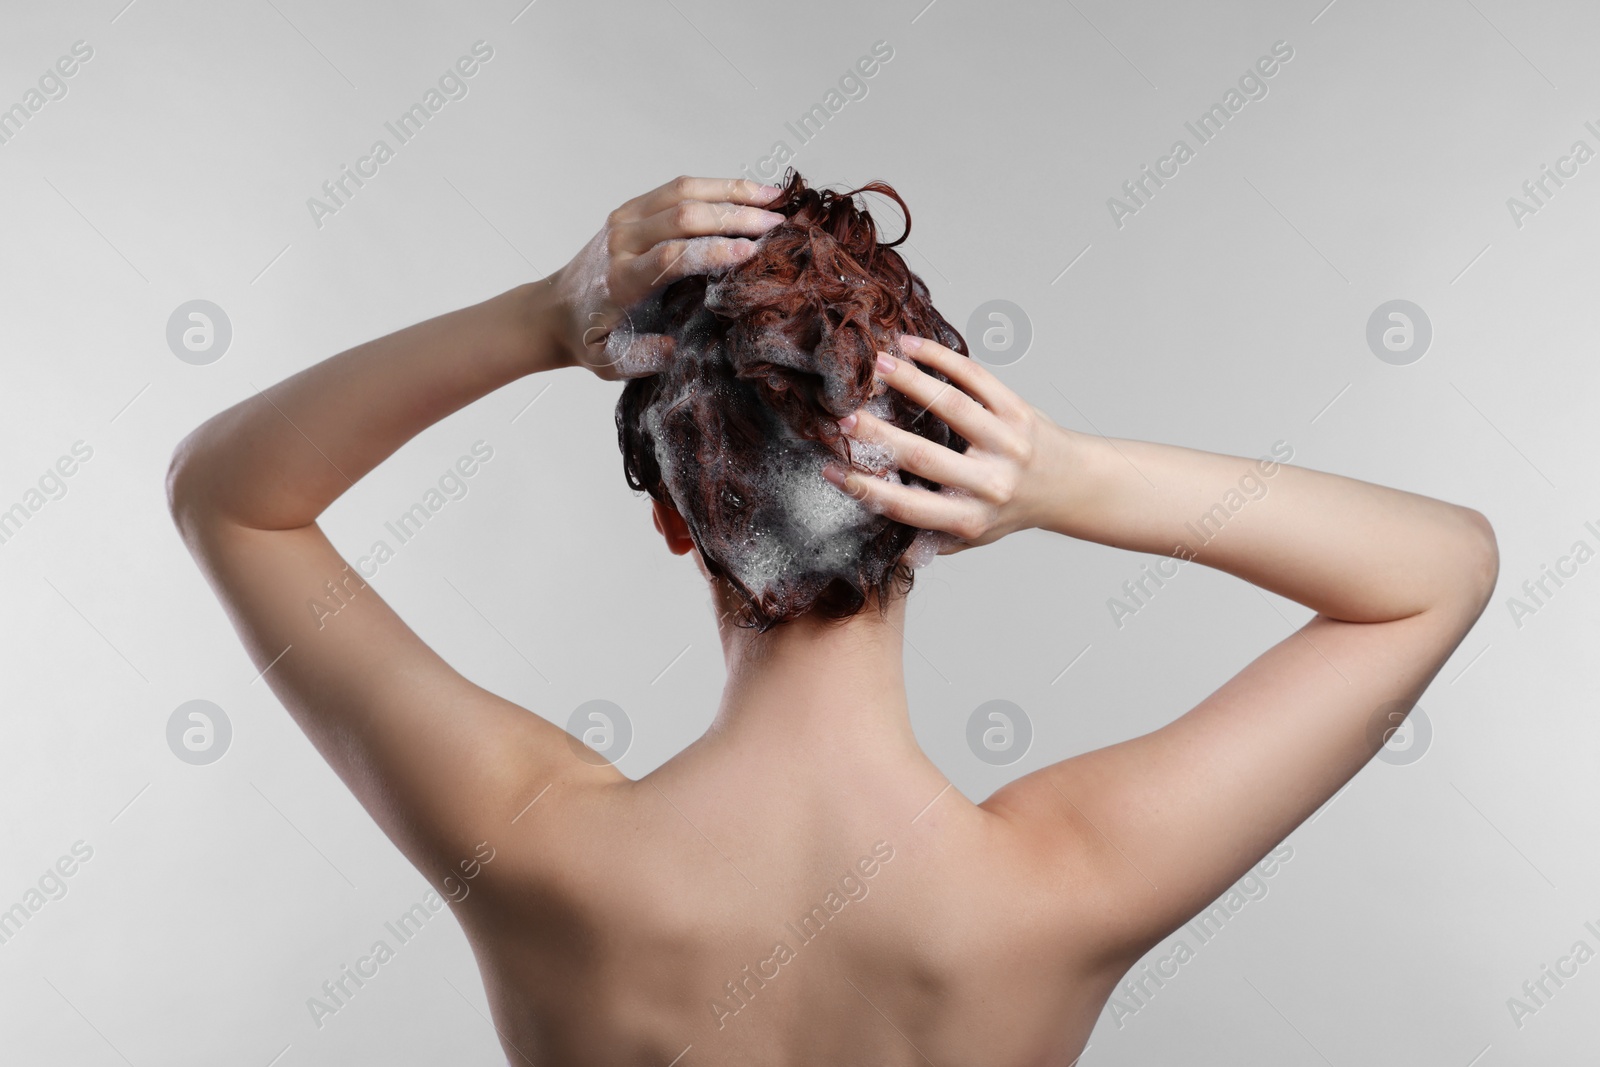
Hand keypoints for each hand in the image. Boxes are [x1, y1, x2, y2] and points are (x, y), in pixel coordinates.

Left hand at [546, 175, 786, 379]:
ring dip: (731, 192)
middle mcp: (622, 242)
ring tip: (773, 198)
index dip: (713, 251)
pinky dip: (716, 186)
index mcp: (621, 280)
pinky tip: (746, 192)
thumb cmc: (589, 339)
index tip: (752, 252)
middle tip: (777, 225)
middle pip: (683, 216)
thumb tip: (675, 347)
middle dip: (734, 217)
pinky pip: (677, 188)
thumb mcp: (610, 363)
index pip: (671, 256)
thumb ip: (642, 358)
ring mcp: (625, 219)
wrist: (555, 310)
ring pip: (683, 192)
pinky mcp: (632, 208)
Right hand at [822, 333, 1065, 551]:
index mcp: (970, 518)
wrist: (1070, 485)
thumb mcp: (973, 537)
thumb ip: (932, 542)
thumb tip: (890, 551)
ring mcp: (1007, 443)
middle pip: (925, 456)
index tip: (832, 471)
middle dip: (879, 436)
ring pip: (952, 406)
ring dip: (910, 382)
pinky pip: (976, 378)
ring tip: (877, 366)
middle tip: (844, 417)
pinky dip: (941, 359)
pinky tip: (911, 346)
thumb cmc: (1010, 510)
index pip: (908, 507)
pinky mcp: (1018, 410)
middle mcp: (990, 483)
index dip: (866, 489)